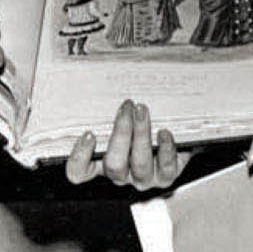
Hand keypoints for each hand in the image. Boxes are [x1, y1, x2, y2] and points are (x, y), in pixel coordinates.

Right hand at [65, 99, 191, 190]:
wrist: (174, 127)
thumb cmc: (137, 117)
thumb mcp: (118, 112)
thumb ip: (104, 104)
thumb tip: (91, 73)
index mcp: (100, 162)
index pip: (79, 172)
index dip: (79, 158)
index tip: (89, 134)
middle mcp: (121, 174)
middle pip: (114, 165)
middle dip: (121, 133)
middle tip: (126, 107)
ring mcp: (144, 178)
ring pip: (140, 164)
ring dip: (141, 134)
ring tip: (143, 110)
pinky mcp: (167, 176)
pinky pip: (166, 168)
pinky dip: (165, 149)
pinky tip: (164, 132)